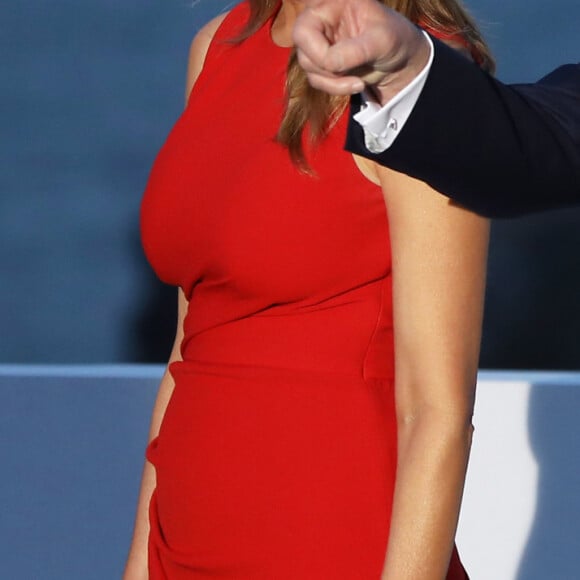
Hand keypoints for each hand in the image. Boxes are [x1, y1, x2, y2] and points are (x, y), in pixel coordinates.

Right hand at [292, 0, 430, 103]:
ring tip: (358, 82)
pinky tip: (356, 84)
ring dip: (333, 83)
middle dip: (326, 71)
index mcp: (332, 4)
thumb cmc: (394, 39)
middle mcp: (321, 21)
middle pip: (303, 52)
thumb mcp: (381, 41)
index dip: (318, 53)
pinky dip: (335, 88)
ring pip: (309, 70)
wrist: (400, 58)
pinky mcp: (322, 63)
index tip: (339, 66)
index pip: (304, 29)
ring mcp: (319, 43)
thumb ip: (355, 50)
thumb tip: (330, 63)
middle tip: (352, 76)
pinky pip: (316, 80)